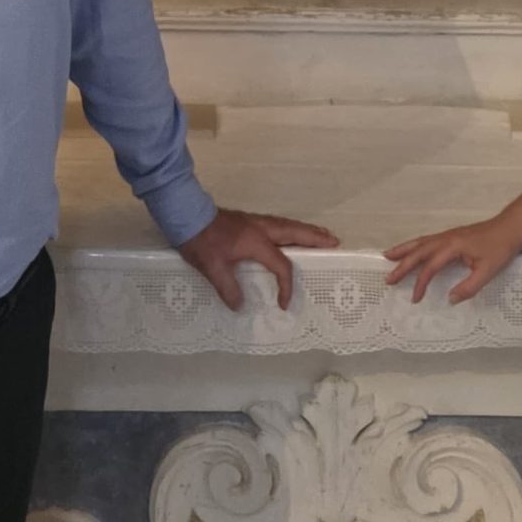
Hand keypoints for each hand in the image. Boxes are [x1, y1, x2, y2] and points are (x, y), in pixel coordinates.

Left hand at [178, 205, 338, 311]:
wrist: (186, 214)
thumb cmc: (201, 241)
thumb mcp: (212, 268)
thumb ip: (228, 288)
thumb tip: (240, 307)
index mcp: (257, 241)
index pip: (282, 264)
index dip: (287, 286)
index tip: (283, 304)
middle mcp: (261, 228)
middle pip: (296, 232)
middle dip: (316, 238)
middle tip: (335, 242)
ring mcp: (256, 222)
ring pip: (288, 226)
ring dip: (307, 231)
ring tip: (322, 235)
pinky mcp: (249, 221)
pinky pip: (279, 225)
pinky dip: (292, 229)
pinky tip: (291, 234)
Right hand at [384, 217, 521, 304]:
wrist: (511, 227)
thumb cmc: (501, 248)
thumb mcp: (488, 271)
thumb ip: (468, 287)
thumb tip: (450, 300)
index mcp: (452, 246)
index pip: (430, 266)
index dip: (421, 283)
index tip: (415, 299)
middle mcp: (446, 238)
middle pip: (418, 251)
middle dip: (402, 264)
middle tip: (388, 278)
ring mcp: (448, 235)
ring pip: (421, 242)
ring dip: (404, 250)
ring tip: (388, 256)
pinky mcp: (453, 235)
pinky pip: (428, 240)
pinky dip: (416, 246)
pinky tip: (413, 250)